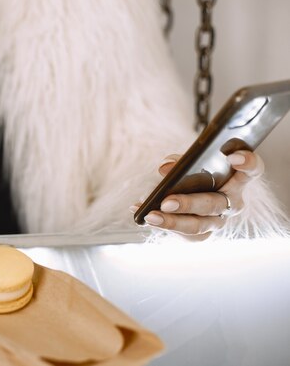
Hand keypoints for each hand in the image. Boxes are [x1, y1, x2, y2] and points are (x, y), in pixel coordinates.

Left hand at [131, 150, 264, 236]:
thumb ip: (179, 161)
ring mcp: (218, 220)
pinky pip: (183, 234)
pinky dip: (161, 224)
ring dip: (172, 222)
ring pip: (198, 226)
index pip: (252, 170)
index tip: (234, 158)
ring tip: (150, 215)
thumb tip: (165, 168)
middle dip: (188, 204)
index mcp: (236, 178)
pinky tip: (141, 215)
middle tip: (166, 202)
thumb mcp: (187, 162)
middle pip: (214, 204)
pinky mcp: (202, 234)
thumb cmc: (192, 172)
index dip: (248, 164)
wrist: (186, 191)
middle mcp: (232, 202)